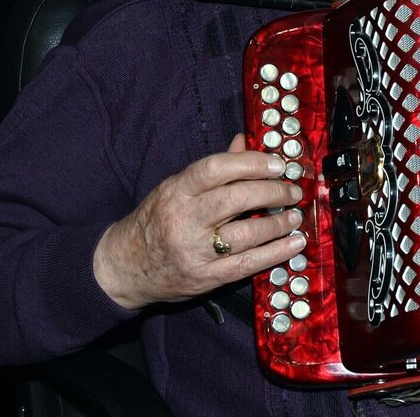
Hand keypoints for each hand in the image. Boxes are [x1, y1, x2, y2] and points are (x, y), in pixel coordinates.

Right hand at [93, 134, 305, 309]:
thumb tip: (244, 141)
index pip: (216, 169)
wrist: (124, 267)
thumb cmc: (155, 220)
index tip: (278, 164)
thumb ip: (213, 169)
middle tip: (293, 190)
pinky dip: (274, 253)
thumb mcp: (176, 188)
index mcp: (176, 191)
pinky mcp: (205, 278)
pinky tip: (293, 244)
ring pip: (245, 234)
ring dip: (278, 224)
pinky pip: (246, 264)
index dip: (251, 163)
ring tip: (295, 216)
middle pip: (236, 199)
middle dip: (272, 192)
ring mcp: (195, 251)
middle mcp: (185, 220)